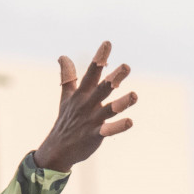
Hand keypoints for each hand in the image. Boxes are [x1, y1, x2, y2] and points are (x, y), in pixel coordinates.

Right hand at [33, 41, 136, 172]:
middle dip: (114, 78)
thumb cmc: (66, 121)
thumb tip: (62, 56)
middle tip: (127, 67)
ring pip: (109, 109)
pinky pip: (108, 130)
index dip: (100, 58)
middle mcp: (88, 105)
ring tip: (134, 95)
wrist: (58, 149)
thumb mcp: (66, 97)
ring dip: (121, 103)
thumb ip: (68, 76)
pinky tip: (130, 122)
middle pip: (102, 89)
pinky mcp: (95, 135)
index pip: (92, 73)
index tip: (108, 44)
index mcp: (82, 94)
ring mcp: (92, 120)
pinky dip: (118, 127)